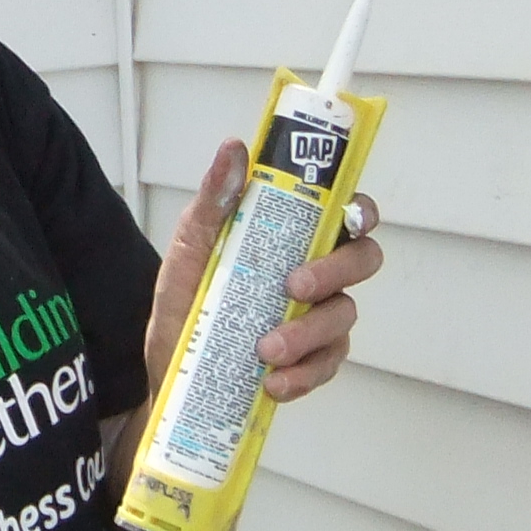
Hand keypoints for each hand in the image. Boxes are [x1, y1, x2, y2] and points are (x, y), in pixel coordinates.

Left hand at [145, 143, 384, 405]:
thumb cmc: (187, 297)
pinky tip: (273, 381)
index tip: (349, 215)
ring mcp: (319, 317)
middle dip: (334, 271)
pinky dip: (303, 375)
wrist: (169, 366)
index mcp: (296, 235)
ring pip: (343, 317)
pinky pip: (326, 366)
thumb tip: (234, 148)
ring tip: (266, 349)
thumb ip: (214, 200)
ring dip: (309, 333)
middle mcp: (319, 271)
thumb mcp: (191, 246)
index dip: (361, 209)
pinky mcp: (312, 361)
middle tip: (293, 286)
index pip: (348, 211)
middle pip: (362, 259)